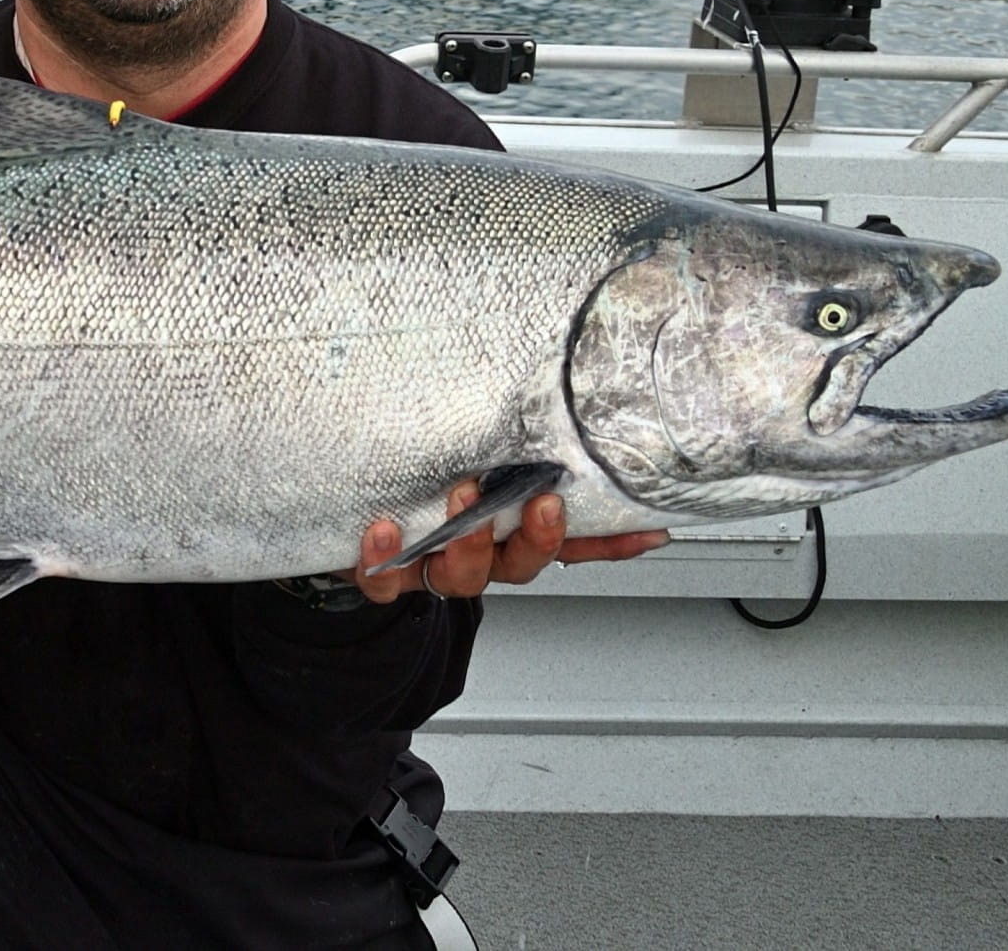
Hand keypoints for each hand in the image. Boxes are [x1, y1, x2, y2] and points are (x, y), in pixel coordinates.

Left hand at [348, 483, 668, 604]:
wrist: (362, 544)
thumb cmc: (429, 501)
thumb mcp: (481, 475)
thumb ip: (520, 458)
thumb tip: (579, 426)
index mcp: (509, 537)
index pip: (571, 546)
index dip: (610, 546)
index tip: (645, 532)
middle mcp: (480, 559)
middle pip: (521, 564)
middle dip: (538, 538)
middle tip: (544, 505)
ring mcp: (435, 569)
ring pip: (461, 574)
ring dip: (467, 541)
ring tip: (463, 497)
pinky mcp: (387, 576)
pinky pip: (387, 580)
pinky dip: (384, 558)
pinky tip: (383, 531)